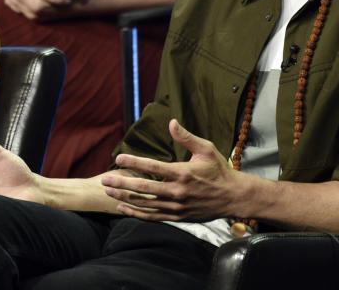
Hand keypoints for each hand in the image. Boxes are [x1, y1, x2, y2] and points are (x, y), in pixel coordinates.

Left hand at [101, 119, 244, 221]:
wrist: (233, 197)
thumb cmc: (218, 170)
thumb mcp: (206, 149)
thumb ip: (186, 137)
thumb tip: (171, 122)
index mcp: (182, 172)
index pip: (152, 167)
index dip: (133, 163)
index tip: (118, 158)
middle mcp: (177, 191)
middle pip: (143, 188)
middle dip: (121, 183)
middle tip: (104, 179)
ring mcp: (176, 206)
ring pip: (144, 204)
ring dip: (124, 198)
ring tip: (108, 192)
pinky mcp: (177, 217)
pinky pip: (152, 217)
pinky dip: (135, 213)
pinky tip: (122, 208)